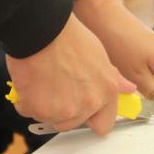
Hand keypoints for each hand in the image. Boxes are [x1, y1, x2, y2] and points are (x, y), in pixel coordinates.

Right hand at [6, 13, 135, 134]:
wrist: (41, 28)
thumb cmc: (67, 36)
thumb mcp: (99, 55)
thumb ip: (111, 78)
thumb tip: (128, 89)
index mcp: (106, 91)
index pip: (103, 124)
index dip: (90, 117)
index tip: (82, 110)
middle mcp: (88, 104)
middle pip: (72, 124)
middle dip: (63, 111)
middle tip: (54, 88)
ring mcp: (63, 109)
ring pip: (49, 118)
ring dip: (43, 106)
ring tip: (42, 80)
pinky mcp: (39, 109)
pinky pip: (28, 111)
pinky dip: (25, 100)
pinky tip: (29, 80)